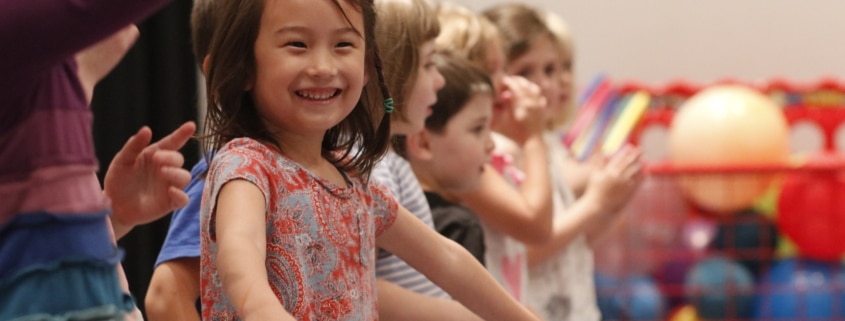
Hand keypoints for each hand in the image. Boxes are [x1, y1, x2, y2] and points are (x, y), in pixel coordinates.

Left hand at [105, 121, 196, 238]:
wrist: (113, 207)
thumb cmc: (118, 181)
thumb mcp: (122, 161)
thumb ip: (133, 146)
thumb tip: (147, 129)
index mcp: (155, 156)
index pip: (171, 143)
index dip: (182, 134)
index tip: (191, 125)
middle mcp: (165, 169)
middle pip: (179, 159)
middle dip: (171, 157)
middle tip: (157, 159)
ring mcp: (169, 186)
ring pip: (185, 177)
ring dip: (176, 173)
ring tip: (162, 172)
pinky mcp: (170, 202)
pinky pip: (183, 198)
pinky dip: (180, 194)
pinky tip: (170, 191)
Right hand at [494, 75, 546, 143]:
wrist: (532, 142)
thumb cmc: (514, 134)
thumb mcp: (503, 121)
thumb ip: (502, 107)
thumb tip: (504, 95)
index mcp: (522, 103)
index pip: (515, 86)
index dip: (508, 82)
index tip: (502, 82)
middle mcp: (532, 101)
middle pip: (524, 84)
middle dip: (515, 81)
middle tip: (508, 81)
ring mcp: (538, 104)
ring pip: (534, 88)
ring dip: (525, 84)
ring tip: (518, 85)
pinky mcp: (542, 108)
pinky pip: (540, 96)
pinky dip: (534, 92)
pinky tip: (529, 95)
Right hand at [586, 145, 643, 214]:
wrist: (599, 206)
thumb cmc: (595, 190)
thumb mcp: (595, 175)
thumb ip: (600, 162)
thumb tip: (605, 152)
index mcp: (609, 171)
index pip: (620, 158)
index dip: (626, 151)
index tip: (631, 146)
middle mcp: (618, 177)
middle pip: (629, 163)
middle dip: (636, 155)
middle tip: (641, 150)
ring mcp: (625, 185)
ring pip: (635, 172)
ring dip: (641, 164)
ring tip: (644, 160)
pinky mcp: (629, 192)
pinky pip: (638, 182)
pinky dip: (642, 176)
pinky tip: (645, 172)